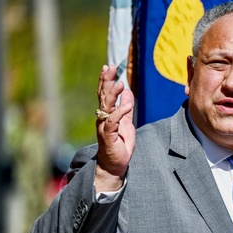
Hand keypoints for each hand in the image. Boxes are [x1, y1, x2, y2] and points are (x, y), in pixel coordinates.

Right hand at [95, 64, 135, 192]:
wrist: (115, 165)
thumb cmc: (119, 145)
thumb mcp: (127, 124)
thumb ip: (126, 109)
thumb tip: (129, 93)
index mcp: (107, 114)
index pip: (105, 94)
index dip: (106, 80)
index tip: (109, 67)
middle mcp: (103, 118)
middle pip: (103, 96)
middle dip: (106, 81)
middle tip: (110, 67)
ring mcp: (104, 127)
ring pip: (106, 106)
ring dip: (113, 94)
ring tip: (120, 83)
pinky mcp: (108, 136)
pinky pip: (113, 122)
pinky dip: (120, 112)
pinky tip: (128, 104)